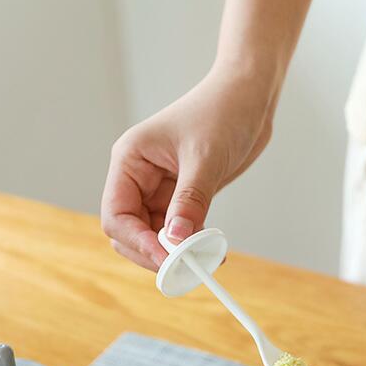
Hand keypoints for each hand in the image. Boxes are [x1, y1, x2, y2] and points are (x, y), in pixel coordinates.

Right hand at [101, 67, 274, 270]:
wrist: (248, 98)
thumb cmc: (222, 112)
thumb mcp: (205, 158)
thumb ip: (190, 200)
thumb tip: (175, 240)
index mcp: (130, 160)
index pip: (116, 214)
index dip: (137, 241)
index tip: (167, 258)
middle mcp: (138, 177)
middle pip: (129, 232)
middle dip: (154, 252)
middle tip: (186, 268)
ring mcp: (159, 190)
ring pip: (154, 237)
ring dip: (175, 253)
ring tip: (206, 260)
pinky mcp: (182, 198)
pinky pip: (178, 232)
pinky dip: (191, 245)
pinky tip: (212, 251)